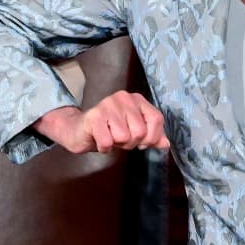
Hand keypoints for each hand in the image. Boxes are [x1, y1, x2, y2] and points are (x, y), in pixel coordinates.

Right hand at [33, 91, 169, 153]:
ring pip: (124, 137)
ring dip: (117, 145)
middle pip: (140, 132)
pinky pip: (108, 142)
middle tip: (119, 139)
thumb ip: (151, 136)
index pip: (157, 119)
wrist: (78, 130)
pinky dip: (104, 147)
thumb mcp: (133, 132)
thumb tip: (166, 144)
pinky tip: (98, 139)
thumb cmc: (109, 131)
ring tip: (109, 137)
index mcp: (136, 99)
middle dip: (131, 143)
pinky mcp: (94, 116)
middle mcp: (123, 98)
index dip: (152, 137)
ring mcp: (107, 105)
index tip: (142, 142)